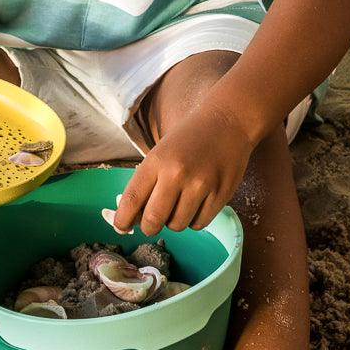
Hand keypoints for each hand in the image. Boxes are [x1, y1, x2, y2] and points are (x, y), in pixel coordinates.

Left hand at [112, 103, 254, 234]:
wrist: (227, 122)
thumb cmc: (188, 139)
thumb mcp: (160, 153)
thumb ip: (145, 183)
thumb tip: (131, 219)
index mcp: (156, 161)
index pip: (132, 200)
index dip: (122, 220)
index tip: (121, 227)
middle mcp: (177, 173)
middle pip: (153, 220)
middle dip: (148, 227)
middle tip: (151, 223)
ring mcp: (201, 185)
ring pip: (177, 225)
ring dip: (174, 221)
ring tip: (179, 204)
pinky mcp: (221, 194)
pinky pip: (199, 224)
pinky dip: (194, 220)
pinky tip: (196, 204)